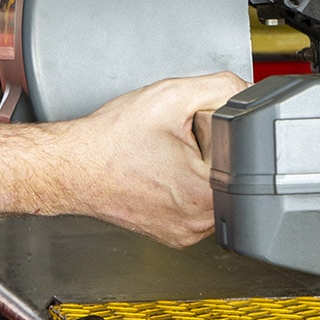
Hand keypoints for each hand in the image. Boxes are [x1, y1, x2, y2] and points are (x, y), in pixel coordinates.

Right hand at [62, 72, 246, 247]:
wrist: (73, 165)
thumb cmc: (110, 140)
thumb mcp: (171, 95)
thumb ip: (220, 87)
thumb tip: (245, 92)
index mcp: (206, 194)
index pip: (243, 152)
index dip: (219, 129)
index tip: (192, 127)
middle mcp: (198, 223)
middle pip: (228, 171)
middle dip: (208, 147)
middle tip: (174, 139)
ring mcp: (184, 233)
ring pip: (211, 187)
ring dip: (196, 166)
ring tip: (163, 154)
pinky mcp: (172, 233)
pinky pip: (192, 202)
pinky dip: (181, 183)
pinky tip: (159, 169)